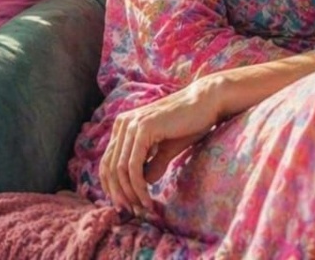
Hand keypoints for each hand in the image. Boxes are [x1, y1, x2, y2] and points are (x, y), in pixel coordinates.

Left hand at [99, 82, 217, 213]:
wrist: (206, 103)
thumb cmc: (188, 124)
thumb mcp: (165, 149)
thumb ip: (151, 164)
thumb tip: (142, 186)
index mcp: (124, 125)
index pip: (108, 161)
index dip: (112, 186)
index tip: (124, 205)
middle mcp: (123, 123)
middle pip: (110, 167)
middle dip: (119, 194)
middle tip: (131, 212)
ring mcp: (131, 124)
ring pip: (120, 169)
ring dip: (129, 194)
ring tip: (142, 207)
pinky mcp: (143, 129)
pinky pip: (133, 166)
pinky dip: (138, 187)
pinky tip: (148, 198)